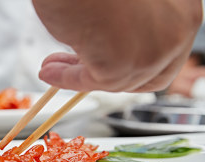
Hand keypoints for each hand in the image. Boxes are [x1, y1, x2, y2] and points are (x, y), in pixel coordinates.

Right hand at [33, 0, 202, 92]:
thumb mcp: (122, 3)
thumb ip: (126, 25)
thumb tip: (104, 46)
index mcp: (182, 9)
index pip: (166, 53)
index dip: (136, 63)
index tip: (107, 61)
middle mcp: (177, 30)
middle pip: (148, 73)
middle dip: (109, 75)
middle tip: (80, 69)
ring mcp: (155, 50)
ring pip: (118, 80)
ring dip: (80, 77)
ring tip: (52, 68)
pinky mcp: (124, 64)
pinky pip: (91, 82)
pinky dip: (68, 79)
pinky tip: (50, 72)